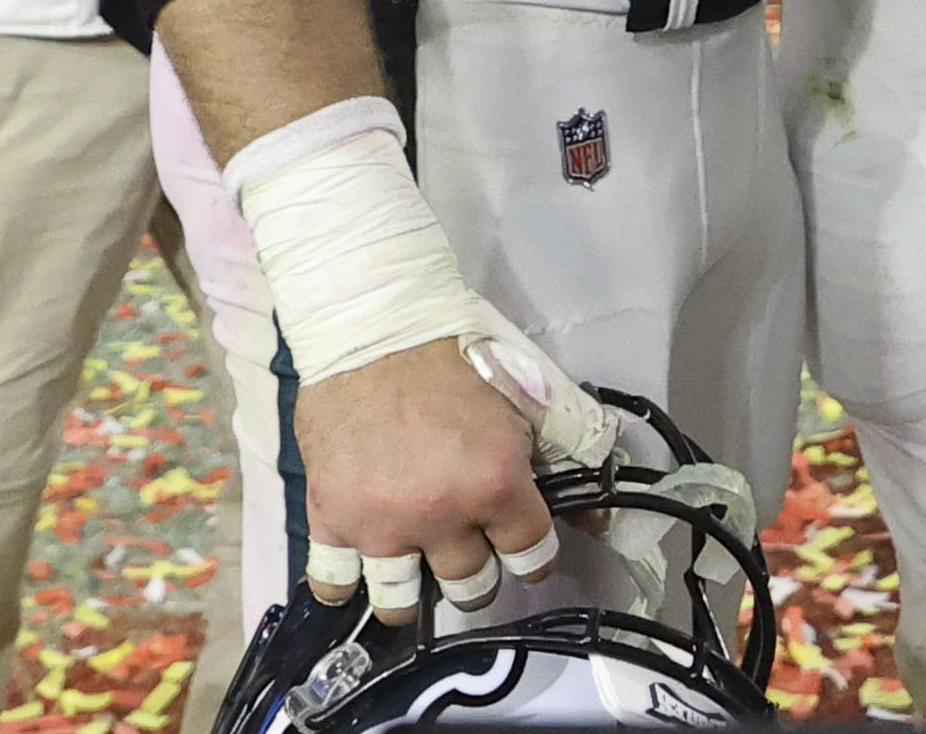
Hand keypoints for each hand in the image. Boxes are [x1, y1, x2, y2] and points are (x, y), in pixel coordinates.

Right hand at [293, 339, 556, 624]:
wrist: (374, 323)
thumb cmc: (454, 351)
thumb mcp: (526, 391)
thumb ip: (567, 448)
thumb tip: (595, 514)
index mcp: (494, 480)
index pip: (531, 556)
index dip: (532, 552)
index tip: (520, 543)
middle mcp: (440, 513)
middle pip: (470, 586)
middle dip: (475, 568)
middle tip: (466, 540)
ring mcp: (381, 523)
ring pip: (402, 603)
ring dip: (415, 587)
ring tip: (415, 560)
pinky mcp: (330, 516)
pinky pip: (334, 584)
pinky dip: (346, 581)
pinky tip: (361, 561)